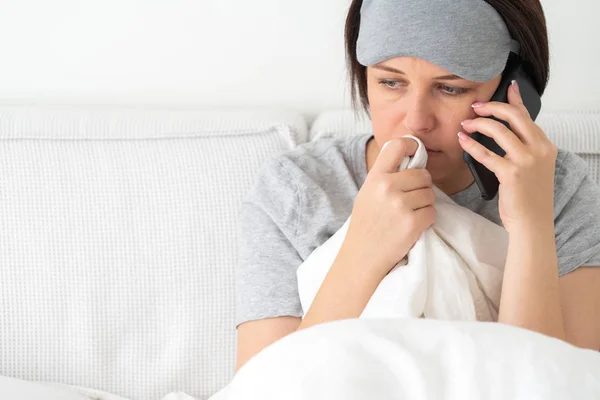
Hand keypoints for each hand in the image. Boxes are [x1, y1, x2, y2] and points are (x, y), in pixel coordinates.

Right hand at [344, 138, 435, 274]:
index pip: (398, 145)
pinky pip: (432, 211)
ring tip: (408, 214)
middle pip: (423, 174)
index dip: (412, 145)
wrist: (362, 256)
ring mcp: (400, 204)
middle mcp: (387, 187)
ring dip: (425, 204)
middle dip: (422, 186)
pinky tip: (412, 225)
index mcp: (375, 177)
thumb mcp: (367, 193)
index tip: (416, 153)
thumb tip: (412, 158)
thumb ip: (386, 175)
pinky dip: (426, 218)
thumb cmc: (366, 224)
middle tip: (410, 199)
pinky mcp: (412, 222)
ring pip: (430, 193)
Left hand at [458, 80, 557, 232]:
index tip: (507, 87)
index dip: (515, 100)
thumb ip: (523, 149)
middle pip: (514, 116)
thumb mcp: (533, 168)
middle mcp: (539, 149)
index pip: (527, 116)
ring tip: (465, 124)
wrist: (532, 222)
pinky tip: (462, 140)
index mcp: (545, 146)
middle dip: (492, 107)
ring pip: (499, 130)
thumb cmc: (528, 197)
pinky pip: (486, 153)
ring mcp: (526, 160)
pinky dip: (471, 144)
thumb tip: (504, 133)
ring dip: (478, 124)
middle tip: (476, 107)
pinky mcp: (511, 173)